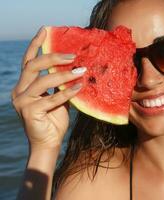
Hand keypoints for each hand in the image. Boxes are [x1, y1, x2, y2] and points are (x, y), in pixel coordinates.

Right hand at [11, 27, 85, 150]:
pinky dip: (67, 92)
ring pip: (43, 81)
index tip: (45, 30)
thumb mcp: (57, 97)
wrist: (48, 142)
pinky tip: (80, 87)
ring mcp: (22, 101)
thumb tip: (76, 67)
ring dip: (64, 75)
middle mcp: (19, 91)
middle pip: (33, 66)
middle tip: (73, 56)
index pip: (28, 61)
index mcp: (24, 85)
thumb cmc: (53, 119)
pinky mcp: (29, 112)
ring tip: (81, 71)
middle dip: (53, 57)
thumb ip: (60, 83)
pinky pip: (52, 98)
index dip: (36, 44)